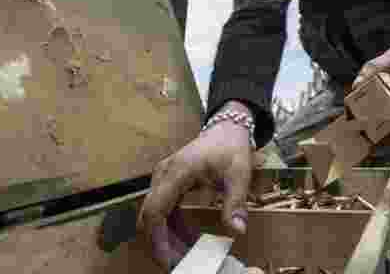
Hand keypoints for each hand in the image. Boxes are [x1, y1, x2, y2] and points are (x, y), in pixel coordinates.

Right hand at [137, 101, 254, 271]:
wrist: (226, 129)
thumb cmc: (230, 147)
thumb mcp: (239, 174)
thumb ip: (236, 202)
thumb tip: (237, 230)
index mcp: (177, 171)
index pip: (155, 209)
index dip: (157, 238)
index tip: (167, 260)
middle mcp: (163, 175)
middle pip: (150, 217)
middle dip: (161, 244)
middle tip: (180, 264)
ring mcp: (163, 180)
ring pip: (156, 217)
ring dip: (168, 239)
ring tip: (187, 257)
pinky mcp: (168, 184)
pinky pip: (164, 212)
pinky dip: (173, 229)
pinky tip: (188, 241)